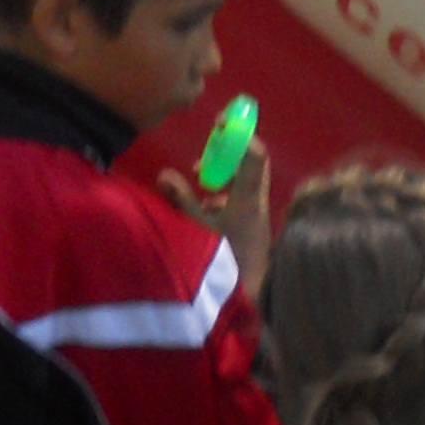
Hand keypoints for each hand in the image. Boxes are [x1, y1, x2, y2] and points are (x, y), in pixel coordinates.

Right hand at [159, 134, 273, 288]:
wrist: (246, 302)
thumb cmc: (219, 263)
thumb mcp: (193, 230)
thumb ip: (180, 200)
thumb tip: (165, 174)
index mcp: (248, 200)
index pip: (255, 156)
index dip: (239, 135)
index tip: (221, 123)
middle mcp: (258, 205)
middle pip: (251, 166)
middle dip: (227, 154)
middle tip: (204, 153)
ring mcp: (258, 218)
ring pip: (245, 185)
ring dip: (224, 178)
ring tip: (201, 180)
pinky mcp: (254, 231)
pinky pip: (242, 203)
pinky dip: (226, 198)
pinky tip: (208, 208)